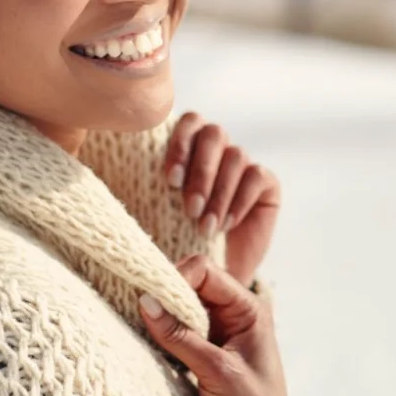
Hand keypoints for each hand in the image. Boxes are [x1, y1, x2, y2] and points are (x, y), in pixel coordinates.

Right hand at [138, 254, 295, 395]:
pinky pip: (181, 328)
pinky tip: (155, 341)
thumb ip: (180, 336)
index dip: (177, 277)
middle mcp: (236, 313)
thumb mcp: (215, 370)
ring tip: (147, 328)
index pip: (205, 272)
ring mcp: (220, 331)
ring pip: (183, 307)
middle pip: (192, 284)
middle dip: (167, 295)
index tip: (152, 297)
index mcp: (249, 309)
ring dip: (165, 315)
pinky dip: (166, 332)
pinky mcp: (207, 350)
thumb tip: (145, 301)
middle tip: (144, 312)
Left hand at [164, 113, 280, 287]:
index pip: (189, 122)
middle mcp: (218, 149)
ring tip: (205, 227)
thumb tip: (129, 170)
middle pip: (214, 133)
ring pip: (236, 155)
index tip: (171, 180)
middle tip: (190, 208)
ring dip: (219, 193)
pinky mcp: (267, 182)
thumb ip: (153, 187)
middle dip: (201, 171)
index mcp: (189, 146)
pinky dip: (239, 201)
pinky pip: (256, 176)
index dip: (180, 144)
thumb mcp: (159, 213)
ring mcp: (244, 164)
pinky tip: (225, 225)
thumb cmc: (179, 240)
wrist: (214, 273)